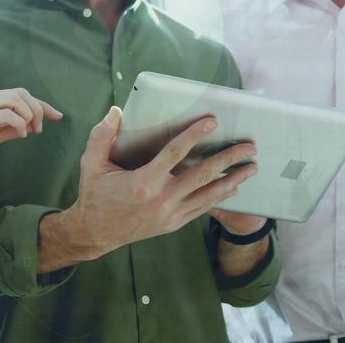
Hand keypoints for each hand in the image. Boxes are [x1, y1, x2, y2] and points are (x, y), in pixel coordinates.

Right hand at [0, 88, 62, 173]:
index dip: (41, 104)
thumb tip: (27, 128)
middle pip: (21, 92)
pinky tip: (21, 135)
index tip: (57, 115)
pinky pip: (8, 114)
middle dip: (38, 107)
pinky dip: (20, 123)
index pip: (19, 95)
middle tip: (42, 128)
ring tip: (32, 131)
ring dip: (30, 114)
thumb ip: (7, 130)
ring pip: (16, 98)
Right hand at [64, 106, 258, 259]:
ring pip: (209, 194)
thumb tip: (117, 111)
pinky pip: (203, 208)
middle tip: (249, 147)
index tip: (212, 121)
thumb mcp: (91, 163)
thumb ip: (103, 135)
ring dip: (233, 179)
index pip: (175, 152)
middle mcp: (161, 199)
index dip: (195, 134)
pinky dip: (221, 197)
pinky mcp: (174, 223)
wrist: (95, 233)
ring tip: (252, 167)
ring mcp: (170, 214)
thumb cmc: (94, 195)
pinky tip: (234, 187)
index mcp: (143, 182)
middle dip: (229, 159)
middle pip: (203, 174)